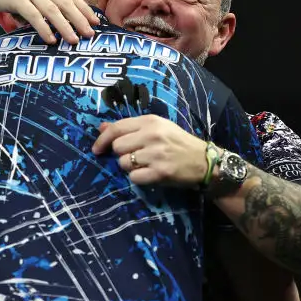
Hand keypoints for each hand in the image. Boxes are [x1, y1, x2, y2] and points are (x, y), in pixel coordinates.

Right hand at [0, 0, 99, 43]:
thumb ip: (43, 3)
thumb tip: (60, 22)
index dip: (85, 10)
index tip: (96, 24)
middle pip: (66, 3)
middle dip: (80, 20)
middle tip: (91, 35)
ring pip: (53, 10)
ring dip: (65, 26)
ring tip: (74, 40)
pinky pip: (33, 15)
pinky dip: (43, 28)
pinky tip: (50, 39)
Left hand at [91, 114, 207, 186]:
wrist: (204, 161)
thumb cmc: (177, 143)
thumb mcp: (156, 128)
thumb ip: (129, 127)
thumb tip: (101, 127)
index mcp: (150, 121)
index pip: (116, 128)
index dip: (102, 139)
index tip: (96, 149)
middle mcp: (152, 135)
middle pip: (117, 147)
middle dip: (122, 154)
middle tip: (135, 156)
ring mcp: (156, 154)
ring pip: (124, 163)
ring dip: (130, 167)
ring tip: (145, 165)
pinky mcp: (160, 172)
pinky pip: (134, 177)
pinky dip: (139, 178)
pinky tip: (150, 174)